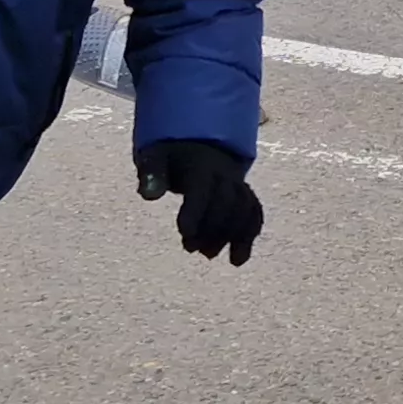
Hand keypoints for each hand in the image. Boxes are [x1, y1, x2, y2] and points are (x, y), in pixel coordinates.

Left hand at [135, 140, 261, 264]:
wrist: (199, 144)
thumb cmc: (171, 156)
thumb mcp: (155, 157)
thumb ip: (151, 174)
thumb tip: (148, 195)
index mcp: (201, 164)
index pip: (203, 188)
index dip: (196, 211)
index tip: (185, 233)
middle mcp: (225, 173)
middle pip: (227, 201)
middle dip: (212, 228)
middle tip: (191, 249)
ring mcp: (239, 184)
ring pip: (244, 209)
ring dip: (231, 236)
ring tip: (209, 255)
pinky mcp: (245, 195)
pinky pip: (254, 213)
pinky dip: (249, 236)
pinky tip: (237, 258)